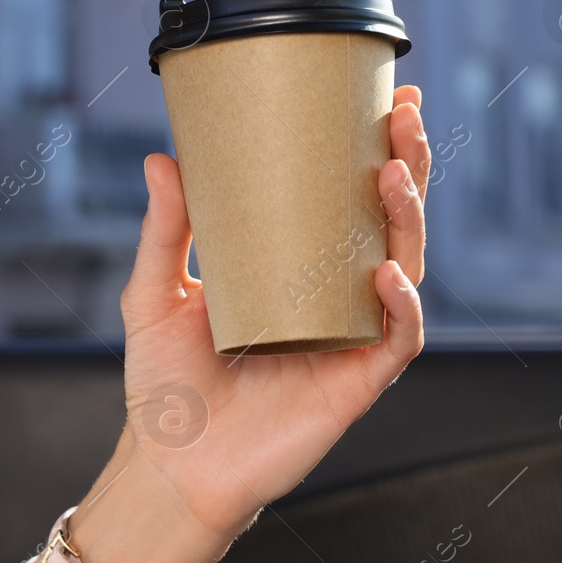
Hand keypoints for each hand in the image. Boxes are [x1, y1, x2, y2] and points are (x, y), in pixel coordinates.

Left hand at [115, 84, 429, 543]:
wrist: (169, 465)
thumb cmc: (165, 385)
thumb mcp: (155, 294)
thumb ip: (165, 230)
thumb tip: (163, 157)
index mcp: (295, 271)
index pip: (347, 199)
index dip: (375, 149)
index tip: (385, 96)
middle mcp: (332, 299)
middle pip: (389, 222)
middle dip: (406, 165)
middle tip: (401, 115)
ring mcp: (349, 340)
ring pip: (404, 268)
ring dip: (407, 219)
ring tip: (391, 174)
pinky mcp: (356, 384)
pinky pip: (396, 340)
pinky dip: (399, 306)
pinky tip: (384, 272)